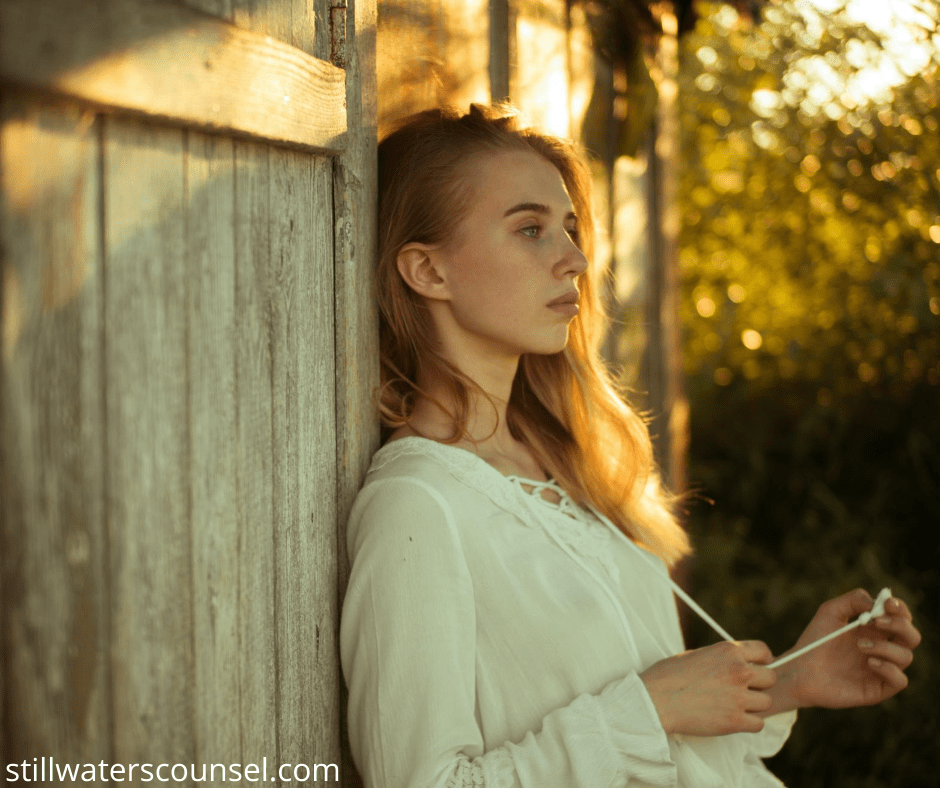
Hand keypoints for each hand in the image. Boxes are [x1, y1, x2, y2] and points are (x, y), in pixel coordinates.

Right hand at [641, 640, 777, 735]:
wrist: (654, 700)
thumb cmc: (668, 676)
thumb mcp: (697, 654)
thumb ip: (721, 658)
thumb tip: (735, 664)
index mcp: (728, 650)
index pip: (764, 651)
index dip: (762, 661)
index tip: (756, 668)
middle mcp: (738, 671)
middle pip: (770, 678)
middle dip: (760, 684)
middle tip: (744, 690)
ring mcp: (739, 696)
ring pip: (767, 702)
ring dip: (754, 706)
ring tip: (736, 706)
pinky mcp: (735, 721)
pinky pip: (759, 724)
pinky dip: (749, 724)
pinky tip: (734, 719)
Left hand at [768, 588, 920, 713]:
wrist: (799, 669)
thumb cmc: (815, 641)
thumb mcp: (830, 612)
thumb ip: (853, 600)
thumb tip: (876, 603)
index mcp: (874, 630)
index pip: (900, 618)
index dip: (899, 609)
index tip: (887, 603)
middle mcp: (882, 649)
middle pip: (911, 636)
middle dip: (900, 625)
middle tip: (876, 621)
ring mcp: (881, 669)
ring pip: (906, 656)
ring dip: (886, 647)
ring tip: (860, 645)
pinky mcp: (878, 689)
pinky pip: (900, 680)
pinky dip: (889, 668)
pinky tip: (869, 662)